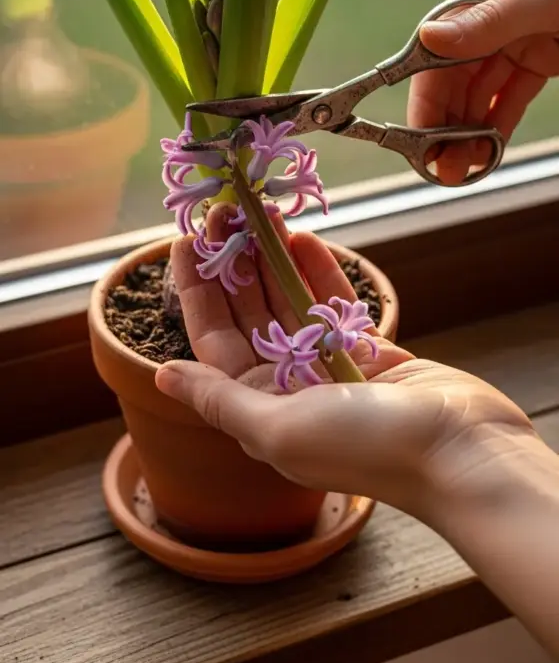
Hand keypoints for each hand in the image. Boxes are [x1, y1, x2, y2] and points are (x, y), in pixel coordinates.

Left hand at [156, 205, 533, 518]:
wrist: (460, 449)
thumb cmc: (364, 446)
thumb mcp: (277, 427)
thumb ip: (219, 398)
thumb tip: (162, 375)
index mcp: (259, 409)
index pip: (212, 340)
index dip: (197, 290)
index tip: (186, 240)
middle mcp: (288, 387)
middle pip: (249, 313)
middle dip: (234, 263)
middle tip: (224, 212)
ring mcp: (329, 366)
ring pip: (290, 301)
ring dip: (273, 258)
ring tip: (259, 213)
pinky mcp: (369, 351)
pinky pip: (334, 303)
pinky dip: (318, 272)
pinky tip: (303, 239)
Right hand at [407, 0, 558, 184]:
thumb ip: (490, 21)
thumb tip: (428, 38)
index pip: (437, 45)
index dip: (425, 93)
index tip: (416, 134)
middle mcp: (493, 12)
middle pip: (453, 74)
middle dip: (444, 121)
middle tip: (440, 166)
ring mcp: (517, 37)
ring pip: (480, 91)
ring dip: (467, 131)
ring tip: (460, 170)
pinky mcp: (543, 58)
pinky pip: (511, 97)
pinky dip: (497, 124)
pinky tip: (485, 151)